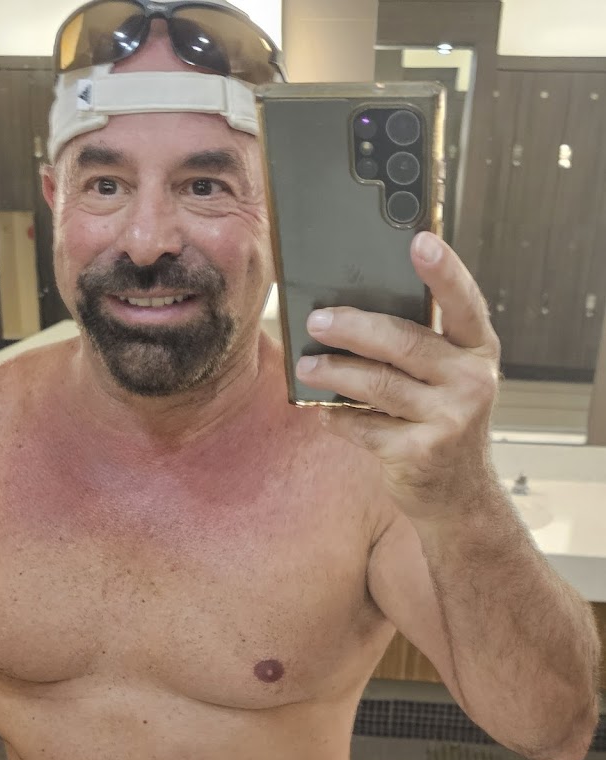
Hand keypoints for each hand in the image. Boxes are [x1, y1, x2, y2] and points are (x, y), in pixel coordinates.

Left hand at [295, 232, 501, 521]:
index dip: (443, 270)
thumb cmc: (443, 420)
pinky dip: (337, 417)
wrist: (458, 495)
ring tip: (305, 364)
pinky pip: (363, 426)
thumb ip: (419, 344)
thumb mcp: (448, 378)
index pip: (463, 302)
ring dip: (333, 372)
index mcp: (478, 351)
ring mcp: (448, 419)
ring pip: (377, 385)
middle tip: (316, 320)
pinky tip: (321, 409)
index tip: (419, 240)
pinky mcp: (419, 453)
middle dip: (353, 328)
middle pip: (404, 342)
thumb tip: (348, 310)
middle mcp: (472, 381)